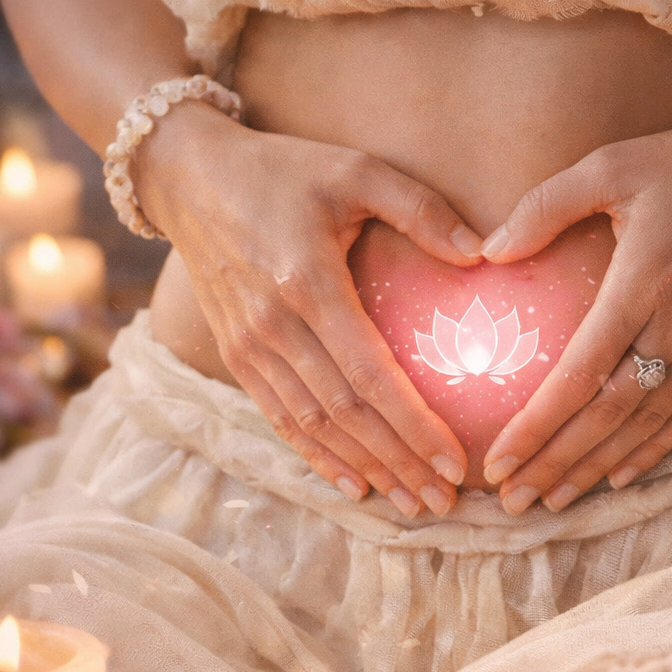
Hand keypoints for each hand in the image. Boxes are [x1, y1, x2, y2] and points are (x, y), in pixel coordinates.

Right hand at [136, 102, 483, 514]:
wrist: (188, 176)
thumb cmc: (284, 169)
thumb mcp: (356, 170)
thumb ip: (421, 208)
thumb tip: (483, 252)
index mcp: (308, 284)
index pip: (371, 377)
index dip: (414, 427)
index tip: (456, 461)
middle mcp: (273, 327)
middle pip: (346, 415)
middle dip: (399, 464)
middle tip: (446, 502)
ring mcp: (248, 347)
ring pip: (314, 427)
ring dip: (366, 470)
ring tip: (412, 503)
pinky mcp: (235, 355)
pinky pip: (281, 419)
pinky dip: (319, 457)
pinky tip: (355, 484)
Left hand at [478, 99, 671, 511]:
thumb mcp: (613, 164)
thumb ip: (545, 206)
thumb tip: (487, 250)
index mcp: (642, 283)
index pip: (579, 374)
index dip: (536, 426)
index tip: (496, 462)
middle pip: (608, 415)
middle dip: (554, 464)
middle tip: (511, 501)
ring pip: (648, 426)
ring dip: (596, 469)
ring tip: (552, 502)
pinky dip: (655, 452)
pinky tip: (619, 477)